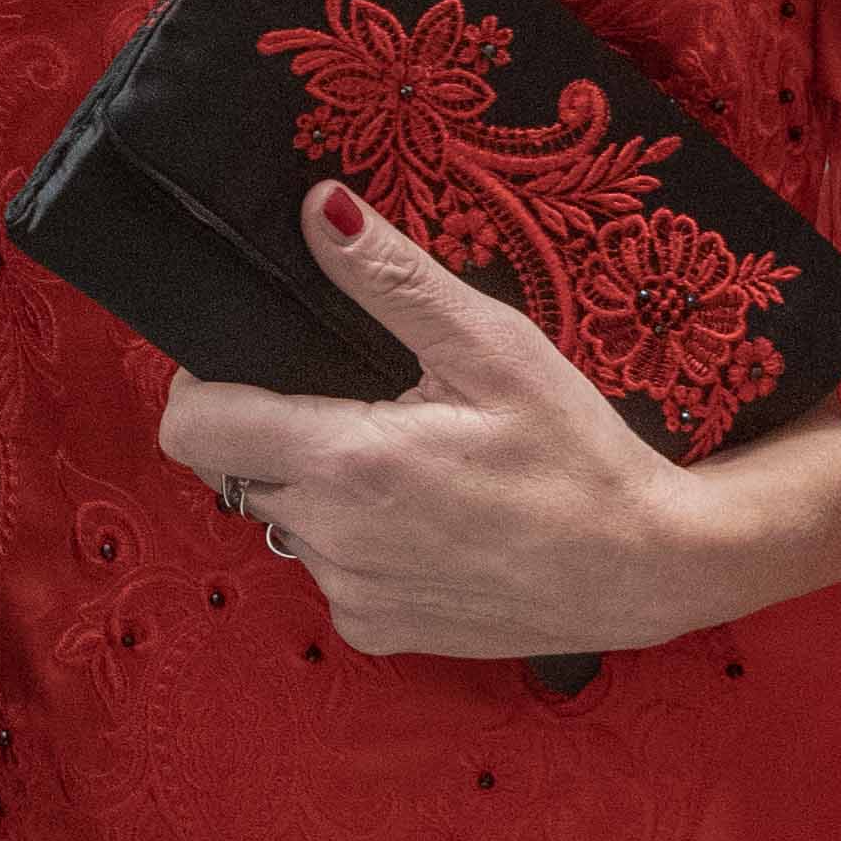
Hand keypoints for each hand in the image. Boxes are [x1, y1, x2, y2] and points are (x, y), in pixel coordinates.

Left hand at [156, 180, 840, 659]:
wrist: (648, 567)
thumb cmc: (580, 450)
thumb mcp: (494, 347)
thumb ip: (392, 280)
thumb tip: (317, 208)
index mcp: (344, 461)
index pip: (192, 426)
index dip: (203, 385)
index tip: (250, 362)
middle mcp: (329, 538)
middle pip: (237, 468)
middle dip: (272, 429)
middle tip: (356, 401)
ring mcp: (351, 594)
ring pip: (285, 520)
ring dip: (319, 487)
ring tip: (409, 462)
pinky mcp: (378, 632)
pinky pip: (331, 573)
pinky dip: (358, 543)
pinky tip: (428, 520)